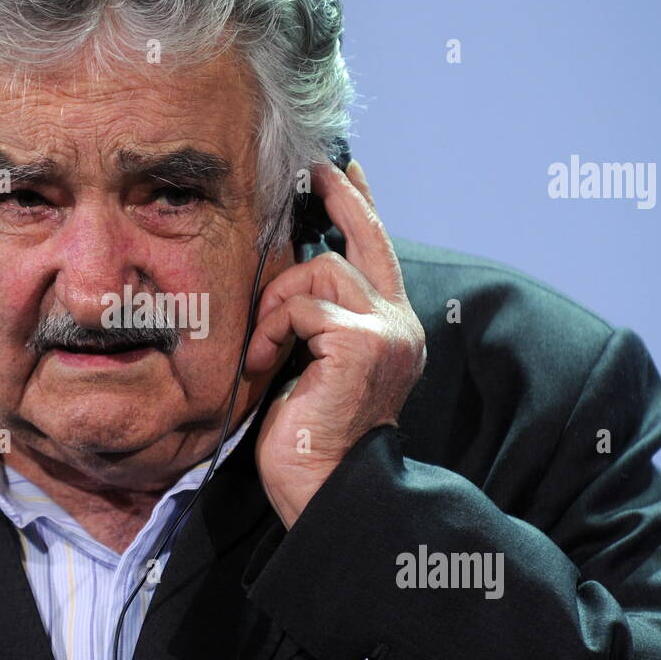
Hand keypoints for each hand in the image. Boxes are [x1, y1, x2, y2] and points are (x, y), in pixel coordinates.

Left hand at [249, 158, 426, 528]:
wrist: (321, 489)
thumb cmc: (309, 435)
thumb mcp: (314, 364)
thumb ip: (318, 320)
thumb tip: (293, 272)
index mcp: (392, 329)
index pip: (379, 252)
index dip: (362, 206)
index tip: (344, 170)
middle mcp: (400, 324)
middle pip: (364, 240)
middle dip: (338, 200)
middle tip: (312, 174)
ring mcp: (386, 330)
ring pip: (320, 272)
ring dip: (275, 304)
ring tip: (262, 349)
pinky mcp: (362, 341)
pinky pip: (301, 306)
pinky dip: (270, 329)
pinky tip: (261, 363)